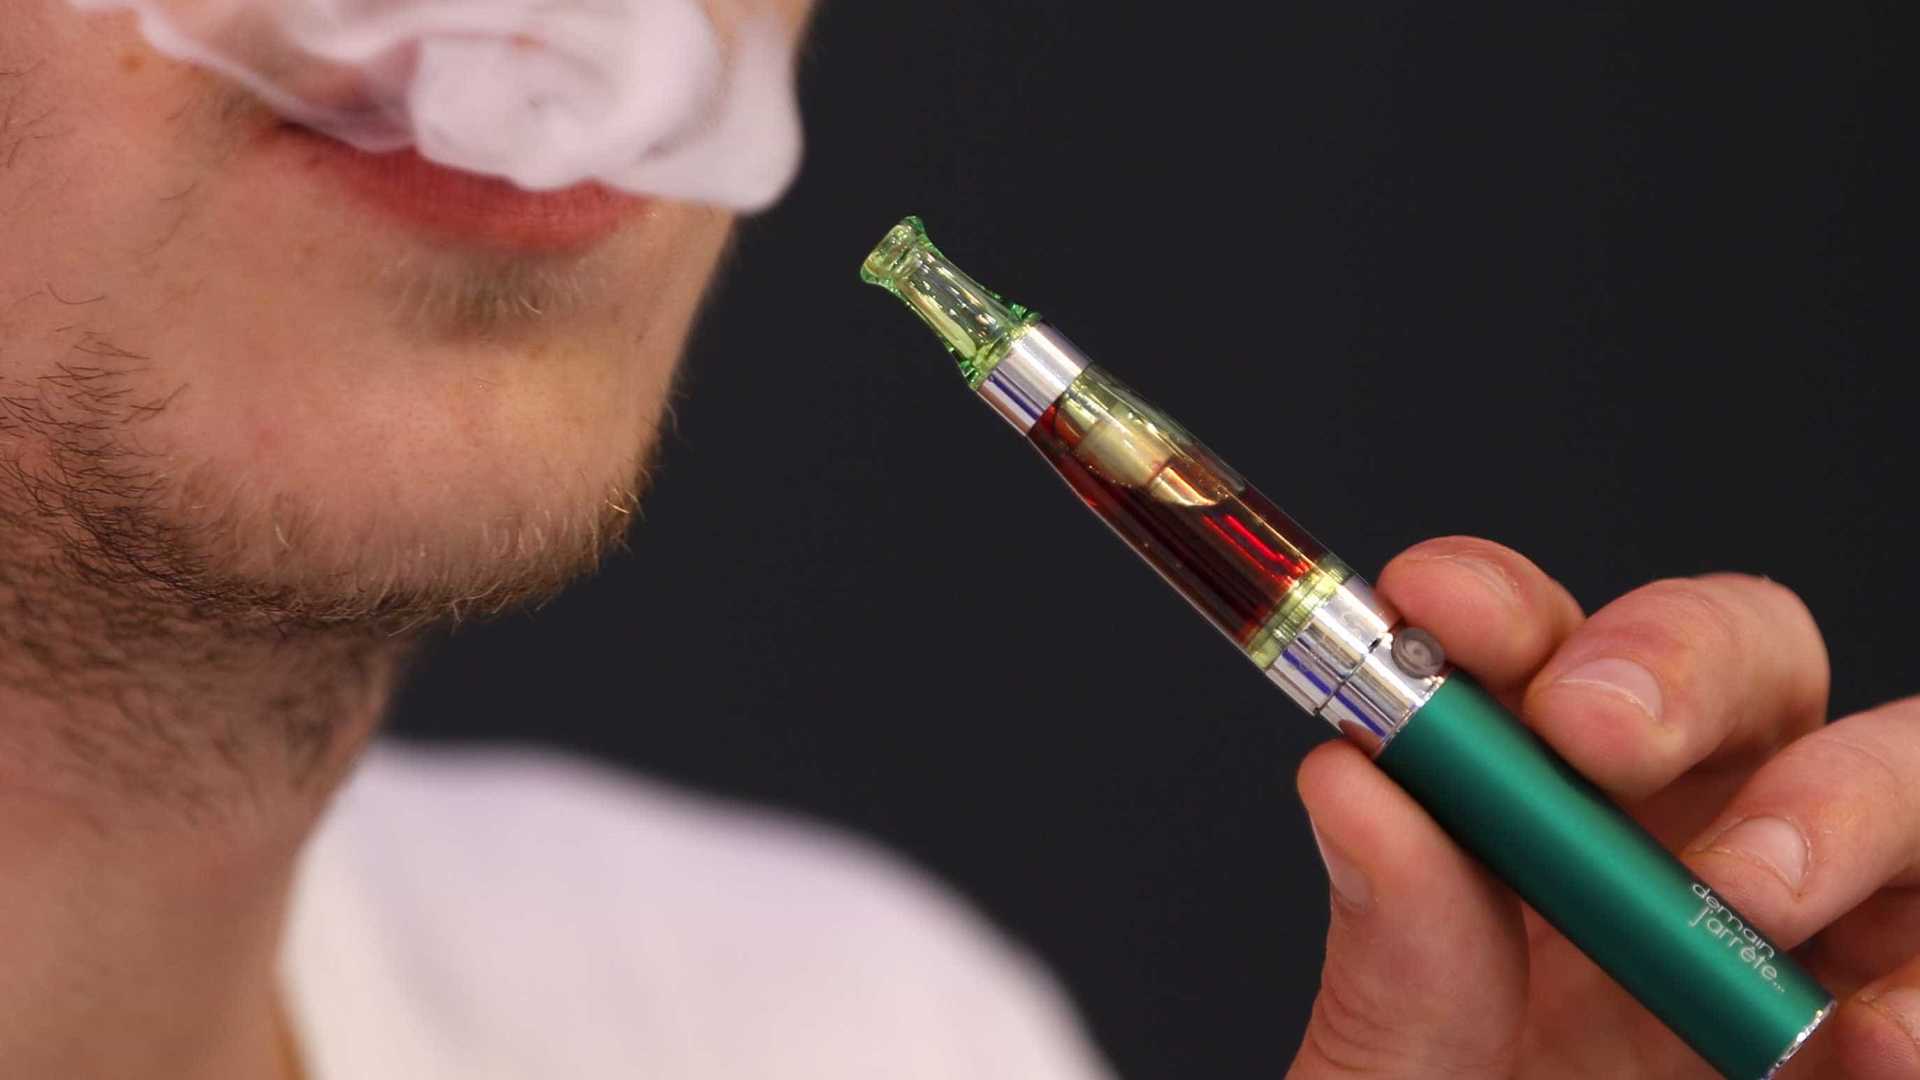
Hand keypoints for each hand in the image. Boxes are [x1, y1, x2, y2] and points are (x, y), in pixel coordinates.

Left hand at [1287, 537, 1919, 1078]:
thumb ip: (1392, 971)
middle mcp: (1690, 861)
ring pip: (1902, 772)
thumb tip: (1354, 785)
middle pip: (1743, 659)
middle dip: (1677, 659)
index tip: (1427, 608)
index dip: (1498, 608)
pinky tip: (1875, 1044)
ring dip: (1844, 800)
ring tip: (1753, 898)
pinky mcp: (1895, 1034)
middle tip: (1595, 735)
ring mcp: (1822, 943)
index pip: (1539, 660)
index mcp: (1542, 840)